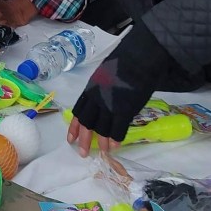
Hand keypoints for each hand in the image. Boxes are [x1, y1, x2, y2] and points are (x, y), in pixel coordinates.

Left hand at [69, 21, 168, 156]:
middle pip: (86, 122)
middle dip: (83, 138)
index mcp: (91, 87)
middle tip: (82, 153)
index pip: (79, 110)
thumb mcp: (106, 73)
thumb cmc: (125, 61)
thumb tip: (104, 97)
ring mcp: (109, 105)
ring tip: (102, 153)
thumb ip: (102, 87)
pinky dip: (115, 139)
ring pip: (101, 128)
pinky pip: (117, 129)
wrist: (139, 57)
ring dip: (100, 142)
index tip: (71, 138)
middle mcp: (97, 98)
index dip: (74, 125)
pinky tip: (115, 147)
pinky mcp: (124, 110)